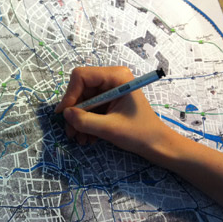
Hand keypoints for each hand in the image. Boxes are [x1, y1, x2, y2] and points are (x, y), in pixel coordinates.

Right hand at [54, 66, 171, 155]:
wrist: (157, 145)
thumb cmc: (140, 134)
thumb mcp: (110, 129)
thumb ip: (85, 121)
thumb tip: (65, 114)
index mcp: (116, 76)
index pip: (81, 76)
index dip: (70, 94)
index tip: (65, 115)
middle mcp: (111, 79)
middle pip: (79, 90)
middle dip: (74, 112)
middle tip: (71, 133)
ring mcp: (109, 90)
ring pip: (82, 101)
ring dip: (78, 121)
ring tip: (81, 140)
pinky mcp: (108, 101)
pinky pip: (89, 108)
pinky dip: (85, 123)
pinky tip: (88, 138)